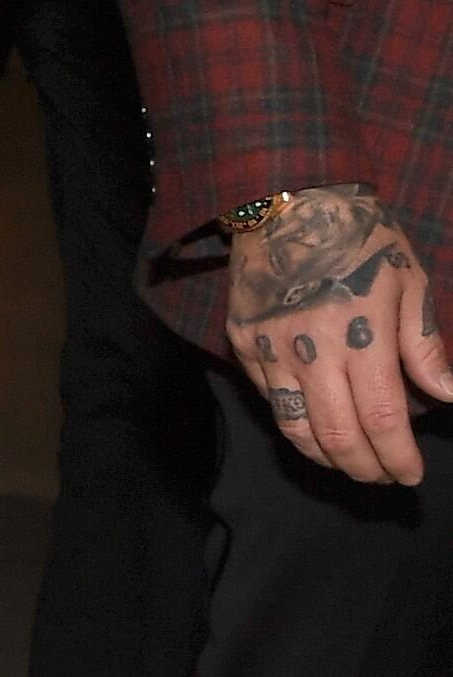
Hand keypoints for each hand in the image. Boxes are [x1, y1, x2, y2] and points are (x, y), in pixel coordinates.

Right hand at [227, 185, 452, 486]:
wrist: (286, 200)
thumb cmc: (360, 237)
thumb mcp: (408, 281)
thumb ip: (423, 344)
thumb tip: (446, 395)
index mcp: (360, 334)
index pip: (382, 417)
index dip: (397, 455)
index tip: (410, 474)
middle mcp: (311, 351)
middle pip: (338, 434)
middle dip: (365, 467)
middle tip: (384, 476)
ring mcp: (270, 350)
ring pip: (296, 428)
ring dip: (326, 457)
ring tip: (349, 463)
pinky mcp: (243, 344)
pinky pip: (270, 399)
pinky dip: (296, 423)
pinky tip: (316, 426)